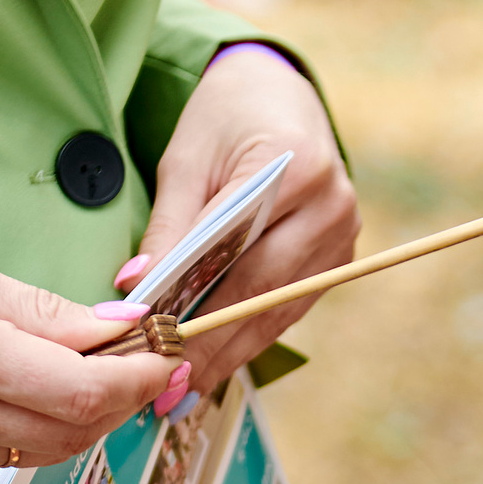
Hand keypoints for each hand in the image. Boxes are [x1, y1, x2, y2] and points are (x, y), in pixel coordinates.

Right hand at [0, 227, 179, 466]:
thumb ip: (41, 310)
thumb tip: (117, 330)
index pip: (84, 389)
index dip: (141, 376)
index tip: (167, 351)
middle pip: (77, 428)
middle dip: (127, 398)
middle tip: (149, 361)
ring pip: (49, 450)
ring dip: (92, 418)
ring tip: (108, 374)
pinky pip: (8, 455)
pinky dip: (48, 428)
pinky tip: (55, 392)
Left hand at [123, 44, 357, 397]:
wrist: (279, 96)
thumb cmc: (226, 121)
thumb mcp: (186, 161)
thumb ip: (169, 226)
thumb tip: (139, 288)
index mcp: (295, 168)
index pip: (237, 250)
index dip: (196, 304)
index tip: (157, 344)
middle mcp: (331, 206)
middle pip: (264, 289)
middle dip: (213, 342)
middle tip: (169, 386)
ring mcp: (343, 235)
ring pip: (281, 307)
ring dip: (234, 349)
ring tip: (189, 387)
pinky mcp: (340, 256)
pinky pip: (293, 304)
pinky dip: (254, 333)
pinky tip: (221, 359)